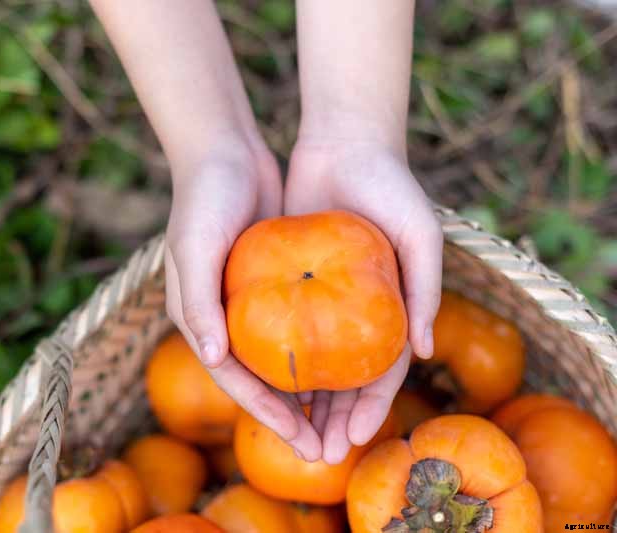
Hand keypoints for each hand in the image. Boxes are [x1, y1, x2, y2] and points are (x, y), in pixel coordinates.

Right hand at [164, 139, 321, 459]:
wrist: (225, 152)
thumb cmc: (204, 199)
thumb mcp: (195, 246)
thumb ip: (199, 302)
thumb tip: (211, 359)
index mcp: (199, 319)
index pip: (235, 380)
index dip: (266, 415)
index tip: (303, 443)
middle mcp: (224, 318)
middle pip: (261, 381)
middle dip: (292, 419)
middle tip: (328, 452)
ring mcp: (251, 302)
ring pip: (284, 361)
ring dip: (310, 395)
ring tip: (344, 424)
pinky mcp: (275, 283)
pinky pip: (300, 326)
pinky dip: (319, 352)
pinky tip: (349, 368)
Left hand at [284, 137, 443, 463]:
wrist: (344, 142)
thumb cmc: (391, 185)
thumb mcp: (419, 233)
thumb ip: (425, 289)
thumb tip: (423, 353)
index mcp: (391, 309)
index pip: (381, 374)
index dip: (370, 410)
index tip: (351, 441)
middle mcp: (355, 311)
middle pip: (343, 378)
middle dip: (332, 419)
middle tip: (317, 455)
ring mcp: (322, 298)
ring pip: (311, 362)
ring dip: (303, 401)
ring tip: (289, 435)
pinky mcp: (288, 280)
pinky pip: (282, 326)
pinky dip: (278, 358)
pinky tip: (263, 386)